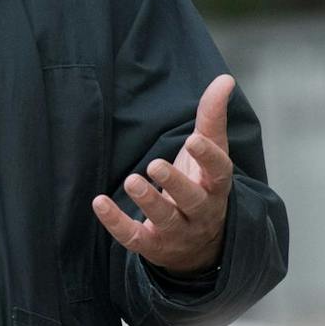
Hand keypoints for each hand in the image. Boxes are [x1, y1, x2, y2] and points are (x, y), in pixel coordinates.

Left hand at [92, 74, 234, 276]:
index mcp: (216, 186)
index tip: (193, 139)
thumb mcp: (210, 154)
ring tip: (131, 180)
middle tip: (155, 164)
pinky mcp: (153, 246)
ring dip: (148, 202)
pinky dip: (116, 223)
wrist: (200, 247)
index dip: (208, 157)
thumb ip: (212, 117)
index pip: (219, 172)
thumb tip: (225, 78)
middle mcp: (201, 212)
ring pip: (166, 220)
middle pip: (193, 200)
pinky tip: (99, 202)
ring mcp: (178, 232)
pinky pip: (135, 238)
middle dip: (175, 184)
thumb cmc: (202, 186)